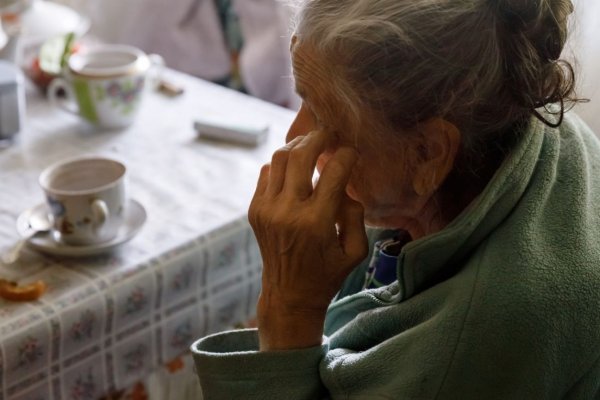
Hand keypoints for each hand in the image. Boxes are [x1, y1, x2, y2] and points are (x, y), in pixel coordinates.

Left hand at [249, 131, 367, 349]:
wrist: (288, 294)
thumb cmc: (327, 273)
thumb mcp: (355, 251)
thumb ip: (355, 214)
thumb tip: (342, 185)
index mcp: (316, 223)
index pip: (334, 172)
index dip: (347, 155)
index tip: (352, 153)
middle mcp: (288, 212)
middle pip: (301, 155)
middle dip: (319, 137)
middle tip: (330, 134)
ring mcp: (267, 210)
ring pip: (280, 158)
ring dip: (298, 145)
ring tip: (312, 145)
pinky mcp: (255, 210)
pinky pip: (267, 172)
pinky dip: (282, 164)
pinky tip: (295, 168)